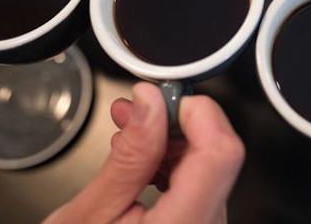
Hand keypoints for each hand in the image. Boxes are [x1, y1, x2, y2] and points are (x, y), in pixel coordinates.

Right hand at [45, 83, 244, 223]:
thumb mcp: (89, 215)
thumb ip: (128, 157)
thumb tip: (151, 102)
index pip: (221, 153)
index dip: (196, 114)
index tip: (162, 99)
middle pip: (216, 155)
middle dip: (175, 124)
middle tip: (133, 111)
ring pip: (209, 167)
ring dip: (170, 142)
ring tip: (128, 134)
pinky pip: (200, 185)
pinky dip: (172, 164)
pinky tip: (143, 161)